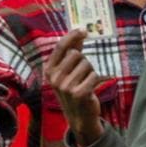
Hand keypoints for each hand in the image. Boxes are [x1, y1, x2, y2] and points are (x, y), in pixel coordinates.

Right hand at [46, 30, 103, 145]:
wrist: (79, 116)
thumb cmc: (74, 90)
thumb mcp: (67, 72)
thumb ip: (71, 52)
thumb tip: (79, 33)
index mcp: (49, 70)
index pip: (61, 47)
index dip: (72, 36)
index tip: (83, 30)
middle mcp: (55, 78)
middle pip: (76, 54)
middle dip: (84, 61)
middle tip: (82, 73)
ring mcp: (66, 87)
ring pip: (87, 64)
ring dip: (90, 71)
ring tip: (86, 82)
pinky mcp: (79, 94)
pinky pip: (94, 76)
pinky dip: (96, 80)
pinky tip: (91, 89)